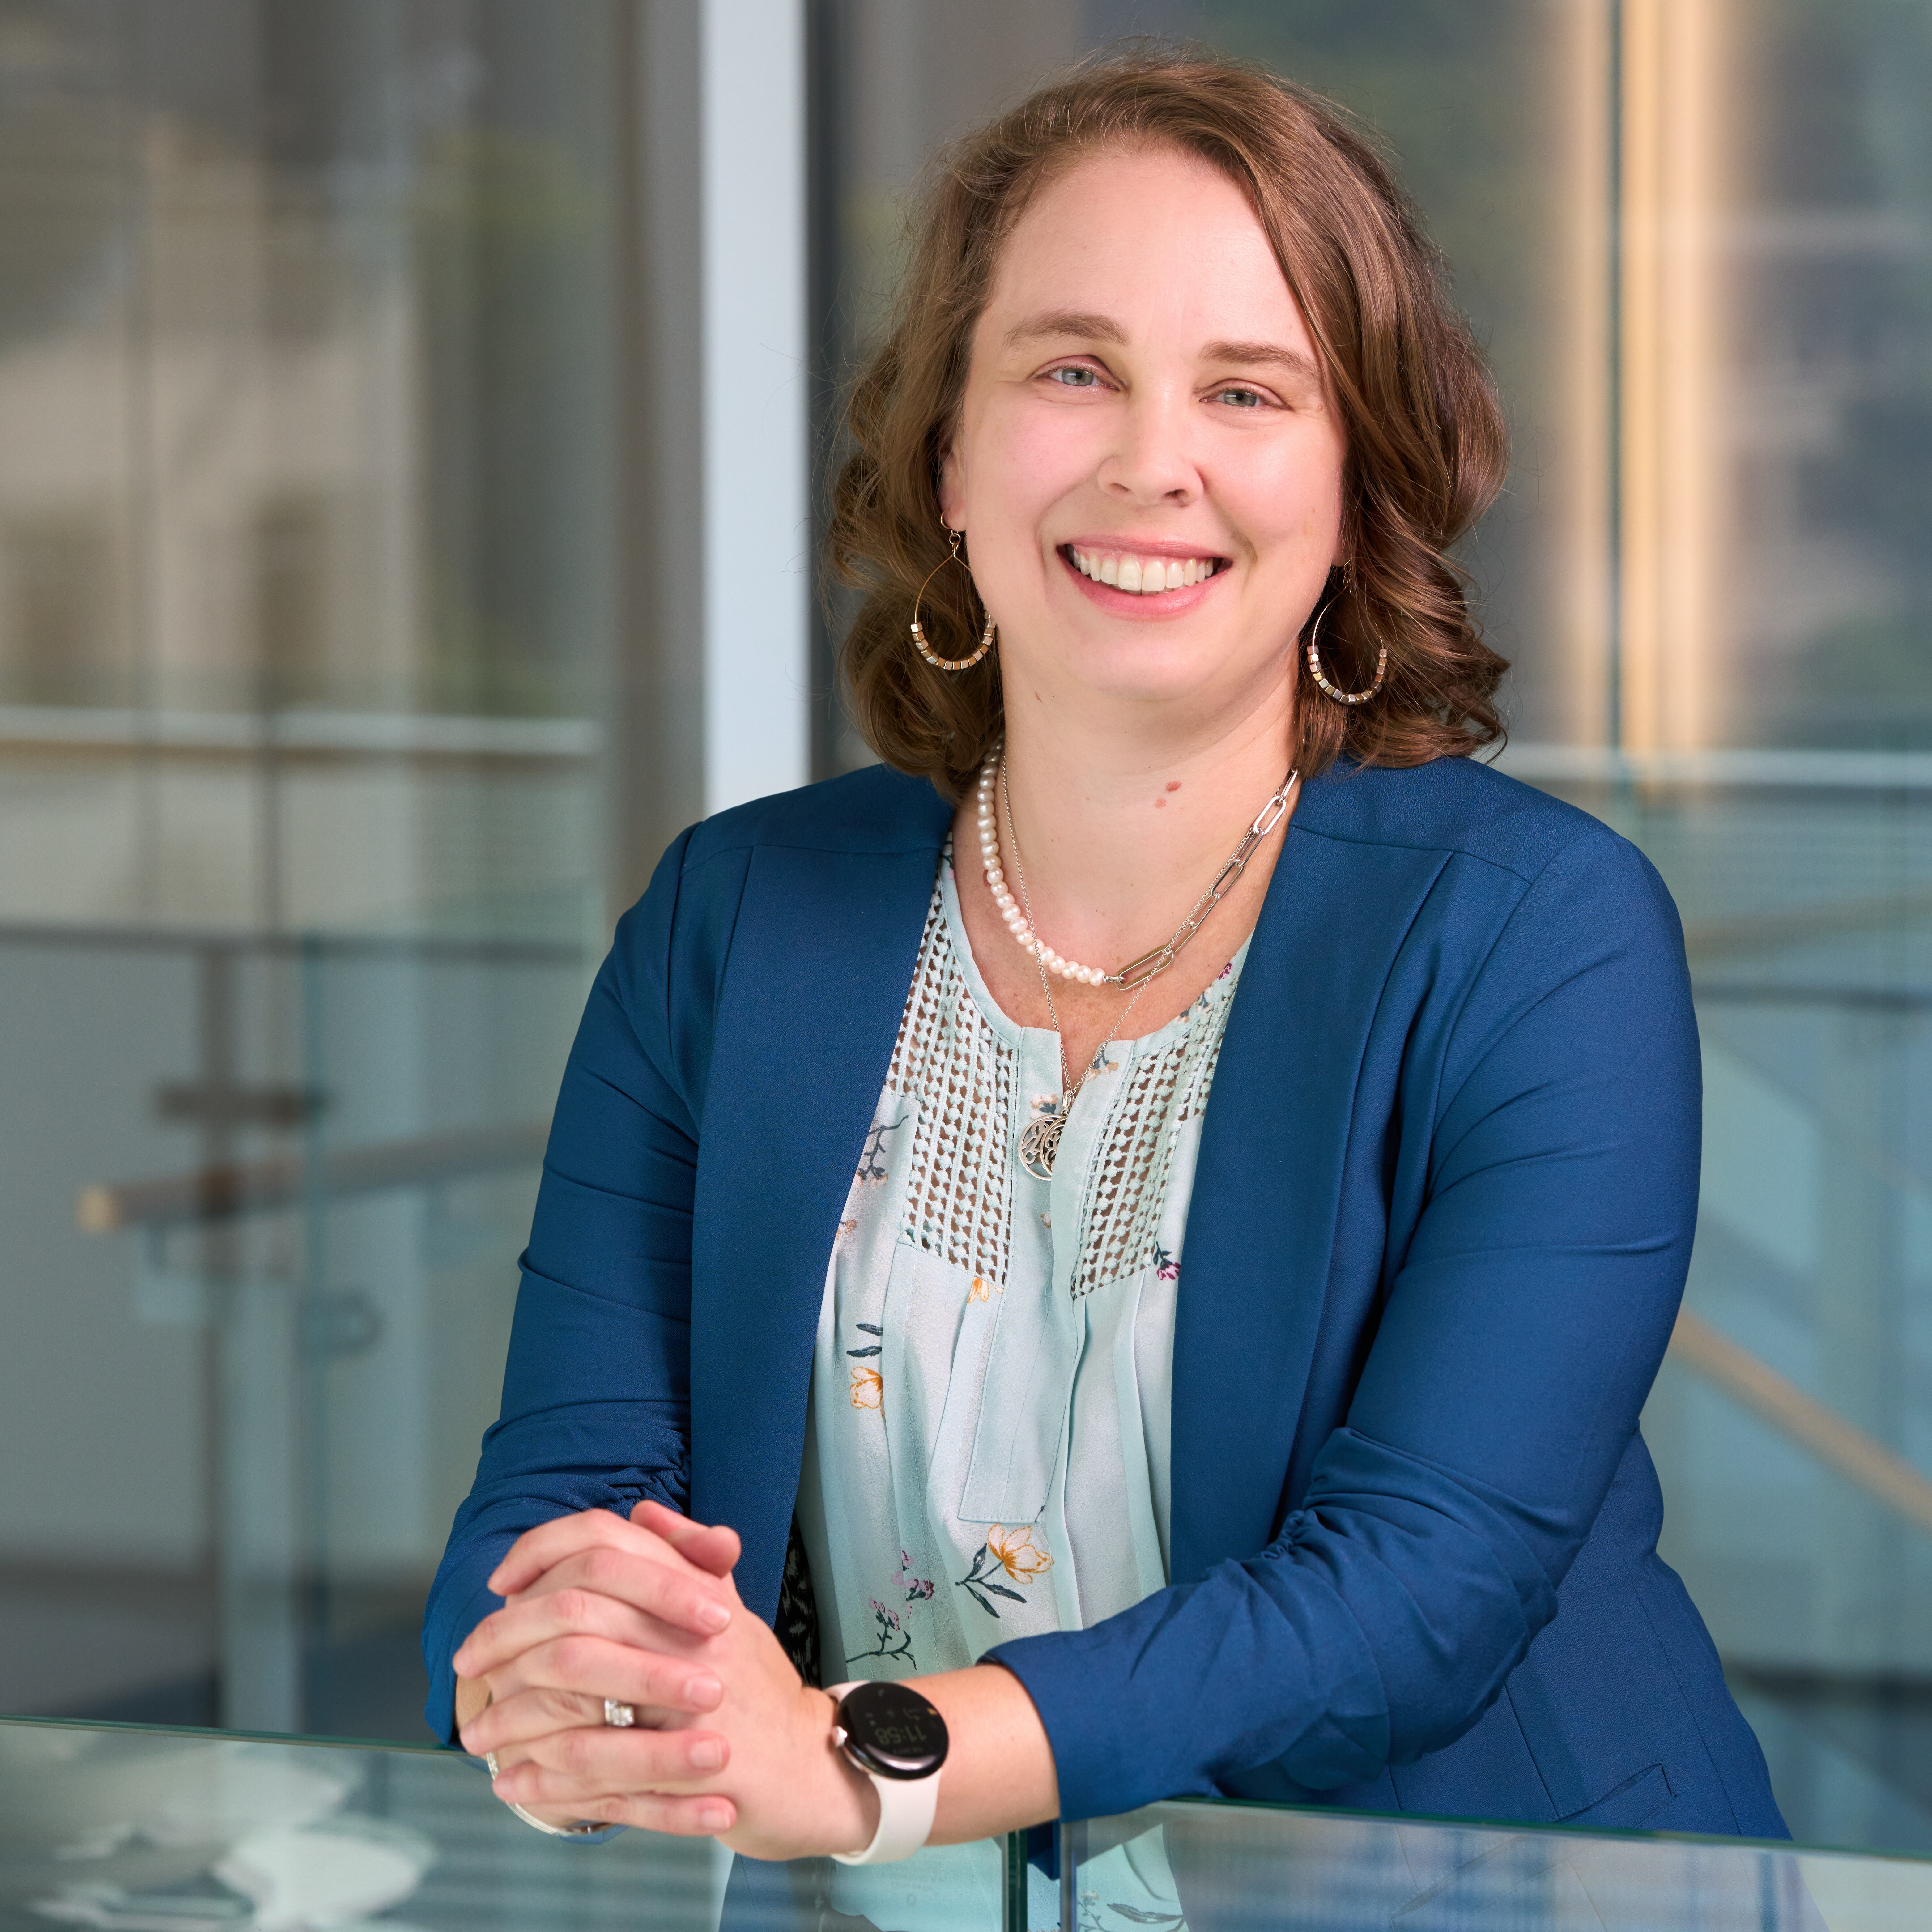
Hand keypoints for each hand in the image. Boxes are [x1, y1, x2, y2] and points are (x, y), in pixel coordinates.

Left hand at [458, 1502, 877, 1855]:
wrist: (808, 1761)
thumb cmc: (756, 1685)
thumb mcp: (728, 1609)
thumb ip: (688, 1559)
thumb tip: (644, 1512)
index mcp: (696, 1590)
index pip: (605, 1541)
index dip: (542, 1550)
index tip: (502, 1582)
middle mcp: (693, 1635)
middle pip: (575, 1610)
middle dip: (505, 1636)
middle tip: (467, 1662)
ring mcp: (694, 1699)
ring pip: (575, 1690)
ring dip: (512, 1716)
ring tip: (476, 1735)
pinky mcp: (693, 1765)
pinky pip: (599, 1772)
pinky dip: (545, 1782)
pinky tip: (515, 1786)